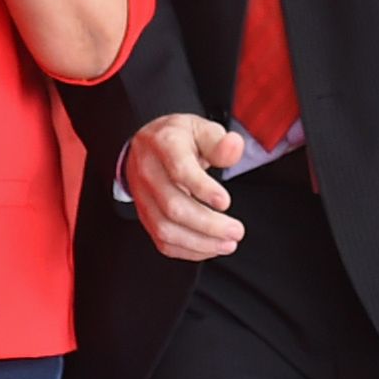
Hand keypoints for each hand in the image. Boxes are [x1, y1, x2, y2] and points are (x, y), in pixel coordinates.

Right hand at [123, 114, 245, 259]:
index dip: (202, 189)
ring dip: (199, 242)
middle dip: (208, 224)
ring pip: (165, 229)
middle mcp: (148, 172)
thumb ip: (219, 142)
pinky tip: (209, 248)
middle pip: (173, 206)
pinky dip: (187, 250)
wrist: (147, 146)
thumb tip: (233, 146)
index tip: (225, 202)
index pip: (179, 170)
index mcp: (164, 145)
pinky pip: (162, 240)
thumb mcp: (201, 128)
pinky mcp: (145, 216)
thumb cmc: (178, 138)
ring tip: (227, 244)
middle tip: (235, 230)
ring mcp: (143, 197)